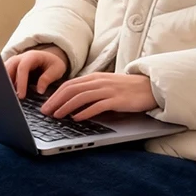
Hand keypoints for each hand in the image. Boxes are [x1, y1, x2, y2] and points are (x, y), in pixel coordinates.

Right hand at [5, 46, 68, 98]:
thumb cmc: (52, 64)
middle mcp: (19, 58)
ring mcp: (13, 63)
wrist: (48, 58)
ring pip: (3, 72)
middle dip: (8, 84)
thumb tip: (39, 90)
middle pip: (8, 69)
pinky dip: (4, 84)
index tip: (21, 95)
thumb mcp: (57, 69)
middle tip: (11, 99)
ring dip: (4, 85)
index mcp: (31, 56)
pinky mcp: (10, 68)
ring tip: (8, 98)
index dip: (21, 82)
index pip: (22, 68)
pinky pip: (3, 76)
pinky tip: (6, 95)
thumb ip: (48, 78)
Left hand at [41, 73, 156, 121]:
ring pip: (81, 97)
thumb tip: (73, 102)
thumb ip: (92, 91)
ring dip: (67, 106)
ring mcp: (108, 90)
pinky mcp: (117, 100)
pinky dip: (85, 112)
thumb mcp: (106, 85)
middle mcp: (99, 82)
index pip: (70, 84)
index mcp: (95, 77)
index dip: (55, 95)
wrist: (149, 87)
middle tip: (46, 112)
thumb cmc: (127, 89)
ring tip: (57, 116)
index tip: (46, 105)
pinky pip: (98, 105)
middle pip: (72, 90)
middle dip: (56, 101)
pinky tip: (77, 118)